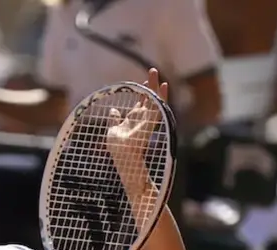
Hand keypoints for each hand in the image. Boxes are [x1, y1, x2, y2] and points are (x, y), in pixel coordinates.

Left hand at [106, 68, 167, 185]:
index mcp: (133, 119)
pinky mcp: (152, 120)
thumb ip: (114, 120)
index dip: (142, 93)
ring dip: (156, 85)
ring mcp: (148, 119)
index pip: (141, 103)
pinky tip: (164, 85)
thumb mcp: (114, 129)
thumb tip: (112, 111)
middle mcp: (142, 118)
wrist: (121, 152)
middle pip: (149, 98)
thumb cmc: (116, 146)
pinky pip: (160, 106)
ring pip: (155, 99)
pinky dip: (163, 96)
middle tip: (152, 71)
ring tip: (155, 71)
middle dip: (150, 85)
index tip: (143, 83)